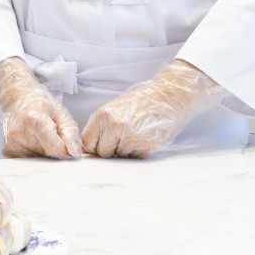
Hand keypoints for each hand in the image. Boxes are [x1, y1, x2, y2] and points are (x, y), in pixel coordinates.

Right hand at [0, 57, 82, 159]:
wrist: (17, 98)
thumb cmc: (40, 104)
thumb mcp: (61, 113)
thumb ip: (70, 133)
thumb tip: (74, 153)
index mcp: (34, 120)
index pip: (56, 148)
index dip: (66, 149)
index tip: (68, 145)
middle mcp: (19, 133)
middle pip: (47, 155)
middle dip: (55, 151)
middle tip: (54, 137)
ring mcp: (11, 143)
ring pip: (39, 160)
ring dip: (45, 153)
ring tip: (42, 138)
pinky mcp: (8, 150)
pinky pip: (29, 161)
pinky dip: (35, 155)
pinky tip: (33, 142)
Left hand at [81, 60, 217, 157]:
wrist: (167, 96)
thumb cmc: (140, 102)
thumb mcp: (114, 109)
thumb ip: (100, 127)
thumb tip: (88, 149)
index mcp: (103, 115)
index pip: (87, 143)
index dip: (94, 147)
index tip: (100, 146)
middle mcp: (115, 126)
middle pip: (103, 153)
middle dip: (111, 149)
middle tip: (123, 136)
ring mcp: (130, 137)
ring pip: (119, 156)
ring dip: (126, 150)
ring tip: (136, 133)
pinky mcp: (145, 147)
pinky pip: (134, 157)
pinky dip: (138, 151)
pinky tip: (145, 137)